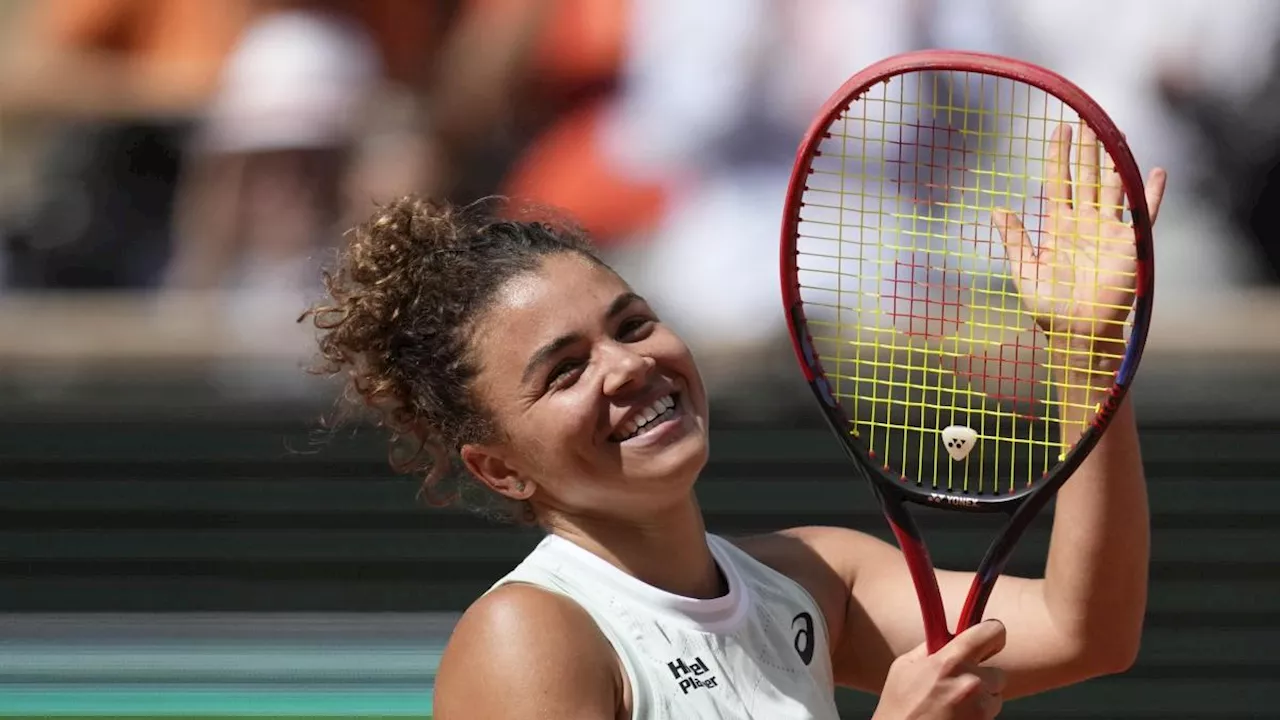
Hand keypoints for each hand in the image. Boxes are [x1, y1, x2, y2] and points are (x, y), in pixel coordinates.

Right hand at [873, 619, 1006, 719]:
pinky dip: (978, 716)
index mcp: (951, 661)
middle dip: (982, 678)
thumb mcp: (905, 666)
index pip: (992, 632)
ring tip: (955, 705)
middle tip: (960, 685)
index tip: (988, 642)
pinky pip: (990, 716)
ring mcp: (980, 709)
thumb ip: (931, 648)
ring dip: (982, 699)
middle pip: (998, 673)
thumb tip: (948, 636)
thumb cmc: (899, 706)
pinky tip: (956, 717)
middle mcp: (971, 683)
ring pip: (996, 697)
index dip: (993, 634)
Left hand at [993, 123, 1166, 342]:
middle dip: (1087, 149)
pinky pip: (1144, 215)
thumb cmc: (1049, 307)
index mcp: (1059, 226)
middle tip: (1088, 118)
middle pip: (1086, 177)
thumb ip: (1014, 239)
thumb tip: (997, 210)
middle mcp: (1085, 223)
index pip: (1059, 181)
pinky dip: (1151, 194)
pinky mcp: (1130, 245)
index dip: (1059, 156)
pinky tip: (1156, 172)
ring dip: (1115, 161)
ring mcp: (1109, 232)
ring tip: (1117, 133)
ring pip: (1113, 187)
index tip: (1060, 129)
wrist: (1078, 332)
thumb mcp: (1025, 270)